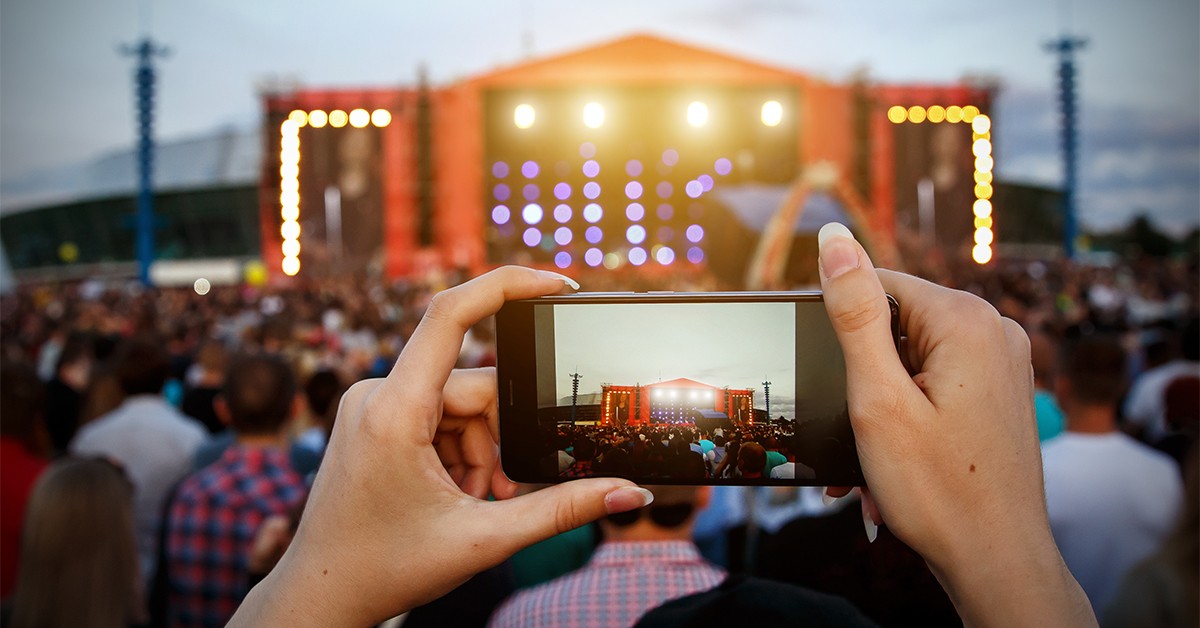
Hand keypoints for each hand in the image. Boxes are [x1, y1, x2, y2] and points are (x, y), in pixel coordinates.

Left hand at [231, 267, 651, 626]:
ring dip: (478, 453)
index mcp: (393, 410)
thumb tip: (630, 492)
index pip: (450, 314)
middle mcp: (375, 394)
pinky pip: (437, 417)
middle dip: (498, 439)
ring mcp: (371, 405)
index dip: (508, 285)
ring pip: (460, 406)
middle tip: (495, 494)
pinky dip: (458, 453)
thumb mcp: (484, 539)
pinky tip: (451, 494)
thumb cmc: (383, 571)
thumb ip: (563, 510)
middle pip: (473, 386)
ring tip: (466, 504)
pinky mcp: (373, 419)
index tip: (558, 283)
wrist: (320, 599)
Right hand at [816, 223, 1094, 625]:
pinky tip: (899, 458)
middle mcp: (995, 330)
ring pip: (914, 358)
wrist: (997, 560)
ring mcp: (1004, 362)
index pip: (877, 284)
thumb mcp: (878, 398)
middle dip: (864, 376)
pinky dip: (910, 413)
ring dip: (883, 402)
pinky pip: (938, 382)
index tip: (840, 386)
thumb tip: (834, 238)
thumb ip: (855, 313)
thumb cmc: (937, 489)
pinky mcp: (1001, 391)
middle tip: (856, 432)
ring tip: (876, 457)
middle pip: (897, 322)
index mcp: (967, 320)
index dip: (843, 333)